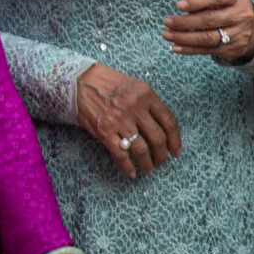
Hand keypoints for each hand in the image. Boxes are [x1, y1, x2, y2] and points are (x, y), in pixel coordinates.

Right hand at [75, 62, 181, 177]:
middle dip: (161, 155)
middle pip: (157, 139)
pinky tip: (131, 172)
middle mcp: (134, 107)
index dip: (175, 140)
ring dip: (147, 164)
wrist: (78, 81)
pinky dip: (127, 166)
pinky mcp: (104, 130)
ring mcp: (119, 120)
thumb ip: (148, 104)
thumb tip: (162, 129)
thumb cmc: (106, 83)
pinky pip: (120, 154)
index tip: (175, 151)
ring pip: (141, 150)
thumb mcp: (133, 86)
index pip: (169, 122)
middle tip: (160, 162)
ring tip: (147, 169)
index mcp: (145, 94)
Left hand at [164, 0, 253, 61]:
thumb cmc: (230, 7)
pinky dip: (189, 49)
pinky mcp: (234, 49)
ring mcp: (239, 34)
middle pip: (210, 20)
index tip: (179, 5)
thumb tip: (182, 7)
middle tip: (167, 22)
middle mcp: (241, 15)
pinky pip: (208, 50)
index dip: (197, 1)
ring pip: (208, 38)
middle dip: (185, 22)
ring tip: (167, 35)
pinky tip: (176, 47)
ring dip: (184, 38)